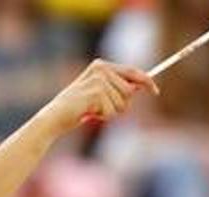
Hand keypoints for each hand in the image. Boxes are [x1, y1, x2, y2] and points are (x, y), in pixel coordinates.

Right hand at [42, 59, 157, 134]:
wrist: (53, 118)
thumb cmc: (75, 109)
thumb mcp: (98, 95)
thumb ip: (117, 88)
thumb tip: (141, 86)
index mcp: (101, 65)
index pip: (132, 71)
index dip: (146, 81)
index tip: (155, 91)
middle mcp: (101, 69)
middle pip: (130, 91)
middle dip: (120, 105)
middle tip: (100, 109)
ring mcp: (99, 80)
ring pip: (122, 103)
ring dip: (109, 112)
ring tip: (92, 111)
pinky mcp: (97, 92)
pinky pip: (112, 111)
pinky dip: (102, 117)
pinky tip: (88, 113)